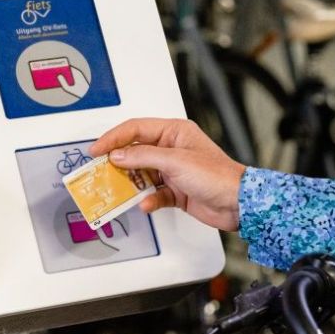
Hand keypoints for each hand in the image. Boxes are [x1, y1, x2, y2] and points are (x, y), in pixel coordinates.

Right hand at [89, 118, 245, 231]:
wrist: (238, 203)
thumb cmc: (217, 175)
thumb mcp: (175, 161)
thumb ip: (143, 157)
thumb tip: (118, 155)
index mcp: (174, 132)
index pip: (136, 129)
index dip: (114, 138)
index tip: (96, 149)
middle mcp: (172, 149)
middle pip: (136, 152)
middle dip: (119, 163)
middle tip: (100, 171)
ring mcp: (174, 171)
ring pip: (142, 174)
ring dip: (132, 184)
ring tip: (118, 190)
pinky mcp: (176, 191)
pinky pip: (154, 194)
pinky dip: (148, 200)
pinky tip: (147, 204)